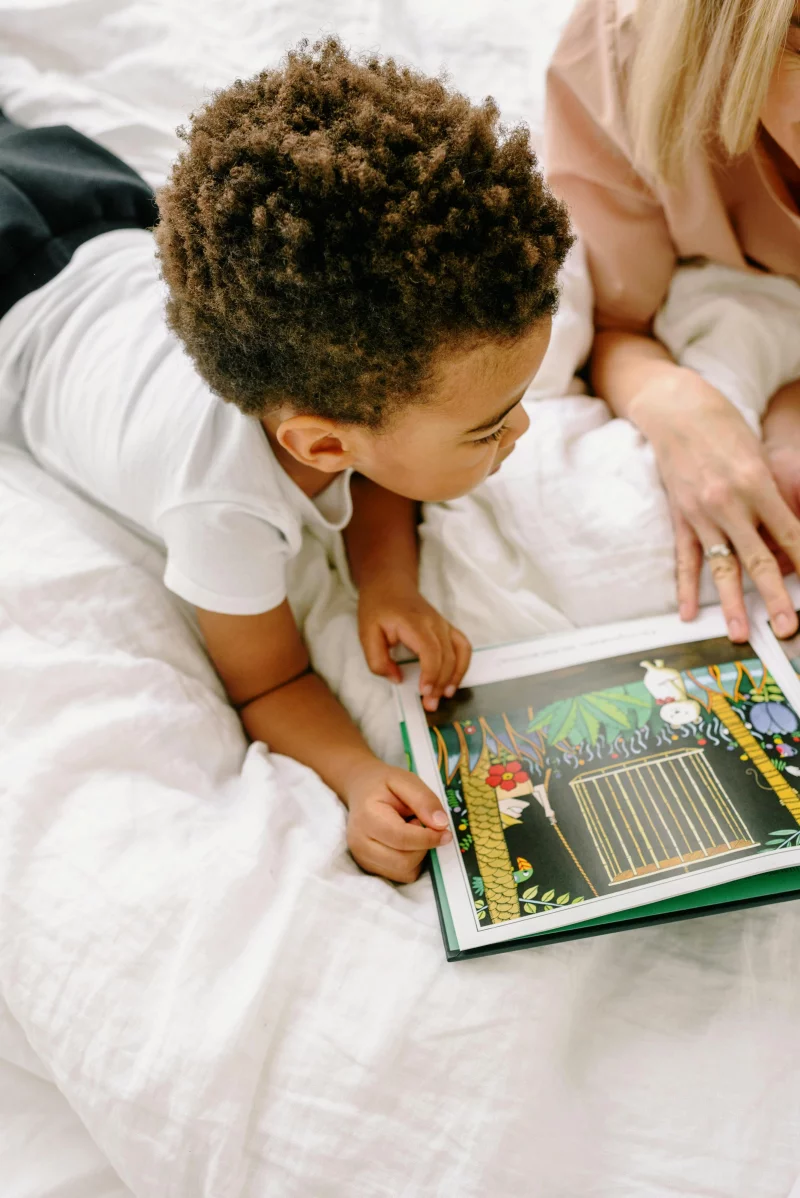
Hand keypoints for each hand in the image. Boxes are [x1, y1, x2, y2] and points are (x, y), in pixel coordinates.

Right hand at [345, 761, 451, 883]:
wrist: (361, 791)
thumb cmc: (384, 785)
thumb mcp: (406, 780)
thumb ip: (424, 800)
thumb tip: (442, 825)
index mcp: (368, 817)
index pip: (402, 838)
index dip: (429, 838)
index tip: (446, 832)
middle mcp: (359, 843)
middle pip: (403, 861)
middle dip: (423, 846)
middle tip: (420, 824)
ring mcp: (362, 858)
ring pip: (403, 872)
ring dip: (418, 855)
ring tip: (410, 832)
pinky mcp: (369, 868)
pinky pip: (401, 875)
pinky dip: (411, 863)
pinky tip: (406, 844)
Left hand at [358, 573, 470, 711]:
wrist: (390, 584)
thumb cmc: (378, 608)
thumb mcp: (366, 634)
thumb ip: (378, 660)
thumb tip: (397, 679)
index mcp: (414, 623)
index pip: (431, 651)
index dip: (431, 674)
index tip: (424, 692)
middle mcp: (435, 623)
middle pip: (447, 656)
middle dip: (440, 684)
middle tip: (430, 704)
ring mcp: (444, 624)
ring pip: (460, 652)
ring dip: (455, 676)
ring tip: (445, 695)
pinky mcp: (447, 628)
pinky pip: (463, 647)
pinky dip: (462, 665)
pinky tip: (453, 681)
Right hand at [630, 369, 799, 641]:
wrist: (676, 411)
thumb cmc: (724, 427)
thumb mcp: (760, 456)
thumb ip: (775, 496)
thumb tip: (790, 535)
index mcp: (756, 483)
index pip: (790, 533)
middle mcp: (729, 503)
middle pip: (757, 559)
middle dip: (775, 598)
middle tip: (787, 626)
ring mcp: (701, 514)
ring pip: (721, 567)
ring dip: (731, 604)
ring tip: (739, 633)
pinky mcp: (680, 518)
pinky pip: (685, 560)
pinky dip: (686, 588)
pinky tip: (688, 613)